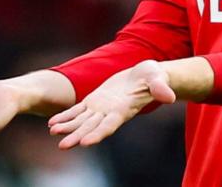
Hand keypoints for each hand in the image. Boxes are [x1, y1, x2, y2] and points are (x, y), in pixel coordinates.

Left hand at [47, 60, 175, 148]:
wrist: (145, 75)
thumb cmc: (154, 77)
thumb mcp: (158, 78)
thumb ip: (160, 88)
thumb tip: (169, 97)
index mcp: (124, 110)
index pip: (109, 125)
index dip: (98, 134)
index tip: (85, 143)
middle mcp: (110, 113)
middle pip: (92, 127)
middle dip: (77, 136)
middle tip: (63, 146)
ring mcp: (101, 108)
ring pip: (81, 121)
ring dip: (67, 127)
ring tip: (53, 133)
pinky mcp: (94, 100)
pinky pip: (77, 110)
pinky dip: (65, 116)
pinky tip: (52, 123)